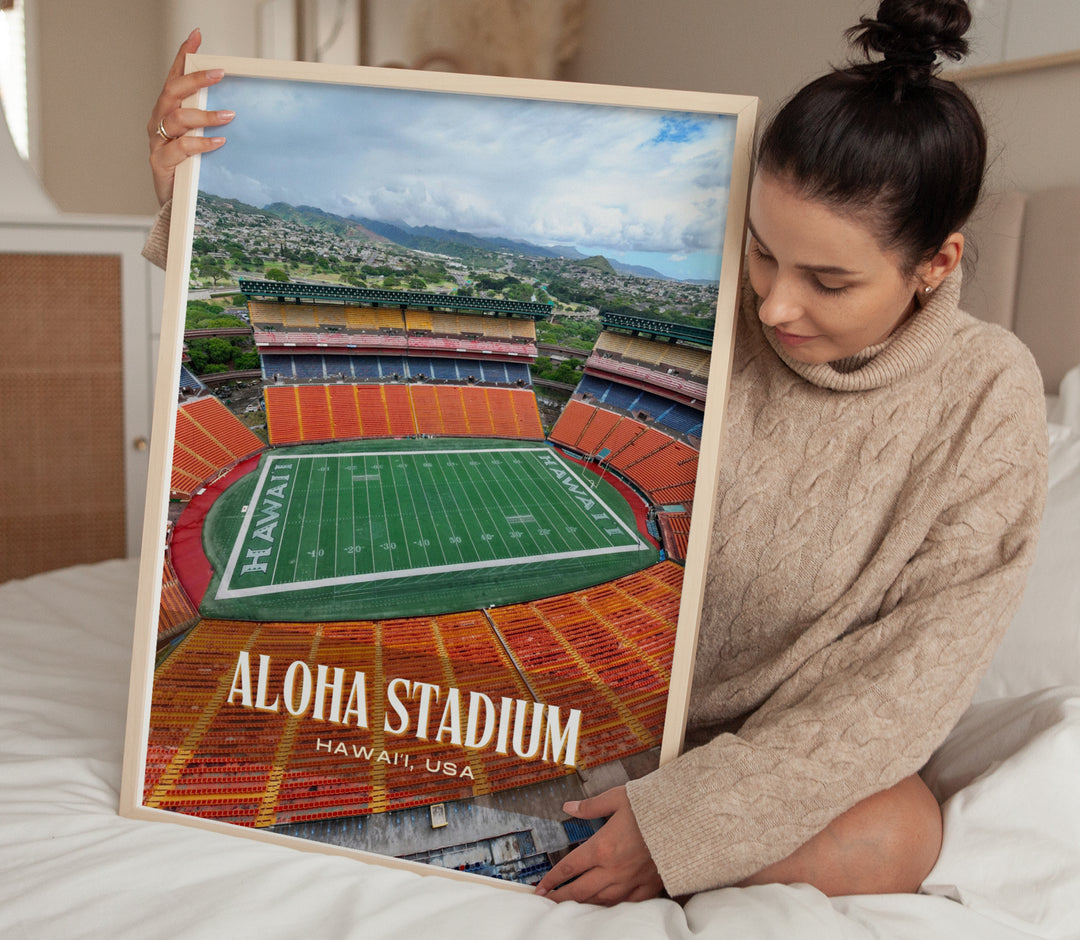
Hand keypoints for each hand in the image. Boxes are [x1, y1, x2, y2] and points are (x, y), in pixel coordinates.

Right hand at [147, 27, 233, 205]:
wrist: (174, 205)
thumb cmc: (189, 168)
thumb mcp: (199, 139)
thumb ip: (209, 122)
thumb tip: (238, 107)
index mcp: (167, 111)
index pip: (174, 77)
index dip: (183, 56)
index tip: (197, 36)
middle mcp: (159, 122)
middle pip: (172, 92)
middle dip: (194, 80)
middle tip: (219, 73)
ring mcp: (157, 142)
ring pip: (176, 119)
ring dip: (204, 115)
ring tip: (229, 116)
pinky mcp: (160, 163)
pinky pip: (181, 148)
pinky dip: (201, 143)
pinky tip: (219, 142)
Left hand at [534, 786, 662, 904]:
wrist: (685, 821)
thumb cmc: (653, 807)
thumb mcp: (618, 798)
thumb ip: (591, 805)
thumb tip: (569, 807)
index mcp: (602, 847)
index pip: (569, 867)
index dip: (552, 879)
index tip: (541, 886)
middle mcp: (613, 869)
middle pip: (580, 890)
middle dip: (560, 897)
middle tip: (548, 901)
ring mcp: (631, 881)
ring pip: (600, 901)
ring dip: (582, 904)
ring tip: (570, 904)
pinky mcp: (648, 887)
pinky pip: (625, 903)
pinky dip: (611, 906)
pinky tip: (604, 905)